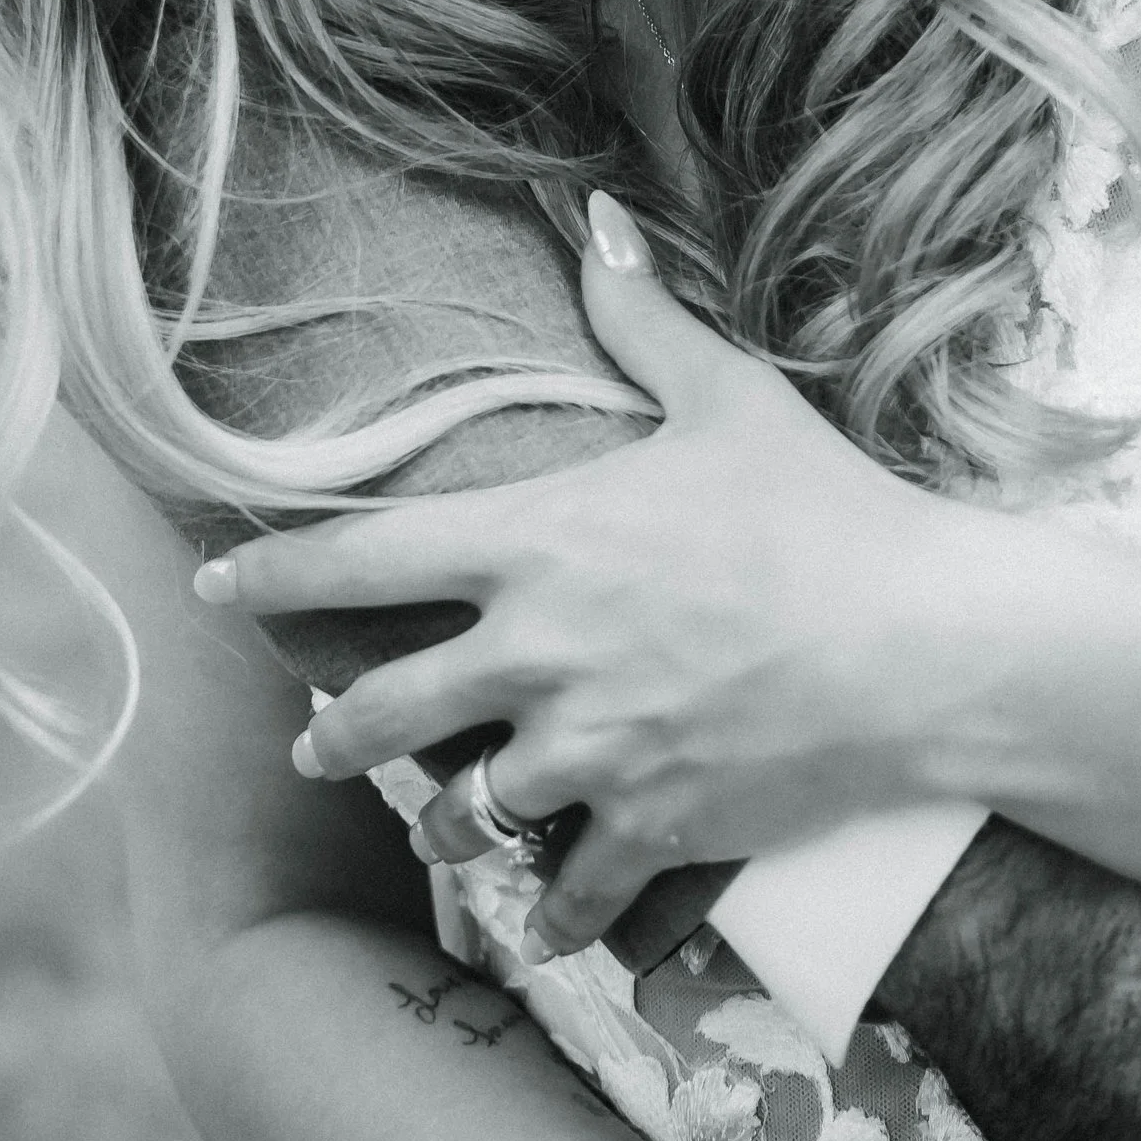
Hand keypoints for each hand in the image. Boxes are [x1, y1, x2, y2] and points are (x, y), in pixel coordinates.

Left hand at [204, 192, 964, 943]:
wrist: (924, 643)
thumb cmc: (826, 508)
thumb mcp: (728, 396)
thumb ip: (642, 317)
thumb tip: (594, 217)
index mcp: (536, 544)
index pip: (359, 559)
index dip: (271, 578)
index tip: (217, 588)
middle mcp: (537, 657)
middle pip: (378, 714)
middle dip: (331, 733)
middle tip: (312, 740)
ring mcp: (588, 754)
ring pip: (461, 817)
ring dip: (441, 825)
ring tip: (438, 826)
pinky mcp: (651, 828)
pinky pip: (568, 894)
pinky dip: (555, 914)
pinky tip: (548, 923)